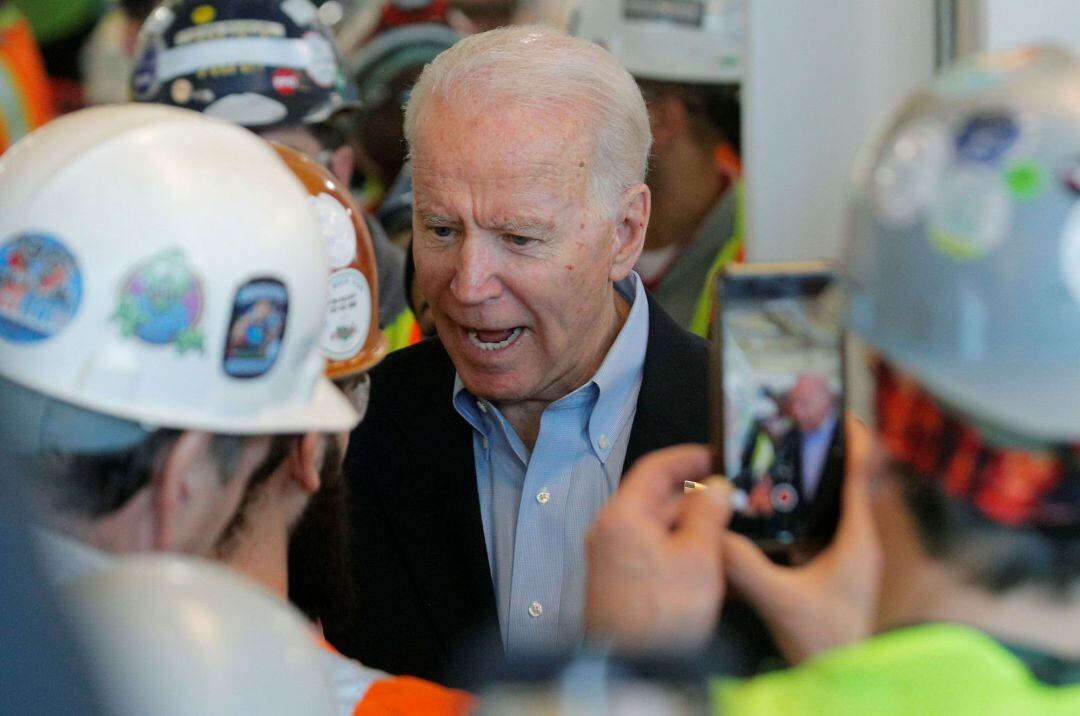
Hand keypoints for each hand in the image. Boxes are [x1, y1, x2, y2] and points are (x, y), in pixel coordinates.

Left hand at [585, 445, 732, 652]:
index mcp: (623, 516)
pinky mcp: (618, 580)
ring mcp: (610, 556)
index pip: (655, 467)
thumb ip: (709, 514)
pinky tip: (704, 563)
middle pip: (655, 498)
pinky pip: (650, 549)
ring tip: (724, 534)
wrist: (633, 668)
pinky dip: (677, 548)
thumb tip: (716, 486)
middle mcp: (610, 531)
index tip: (715, 456)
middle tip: (730, 500)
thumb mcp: (699, 558)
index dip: (688, 458)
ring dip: (688, 525)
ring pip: (655, 525)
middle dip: (694, 497)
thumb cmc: (661, 618)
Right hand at [722, 418, 881, 663]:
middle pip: (847, 481)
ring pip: (832, 503)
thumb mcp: (780, 601)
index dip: (851, 439)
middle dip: (824, 452)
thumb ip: (746, 567)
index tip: (835, 410)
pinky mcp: (833, 568)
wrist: (842, 680)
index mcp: (857, 540)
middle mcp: (858, 542)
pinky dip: (802, 506)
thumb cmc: (825, 643)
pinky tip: (772, 505)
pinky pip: (820, 524)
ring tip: (783, 455)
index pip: (860, 475)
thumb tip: (715, 537)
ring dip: (813, 479)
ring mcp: (847, 555)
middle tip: (797, 427)